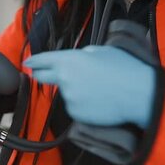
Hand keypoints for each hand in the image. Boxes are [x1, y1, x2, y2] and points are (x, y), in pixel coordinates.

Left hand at [24, 45, 155, 128]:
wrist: (137, 93)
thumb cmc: (123, 68)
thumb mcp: (101, 51)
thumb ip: (82, 54)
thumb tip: (76, 60)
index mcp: (69, 60)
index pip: (43, 60)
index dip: (34, 61)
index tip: (27, 62)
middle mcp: (64, 79)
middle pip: (43, 78)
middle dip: (41, 75)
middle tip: (45, 75)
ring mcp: (69, 98)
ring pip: (66, 93)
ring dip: (74, 91)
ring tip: (97, 89)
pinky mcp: (75, 114)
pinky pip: (75, 107)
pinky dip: (83, 104)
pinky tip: (99, 101)